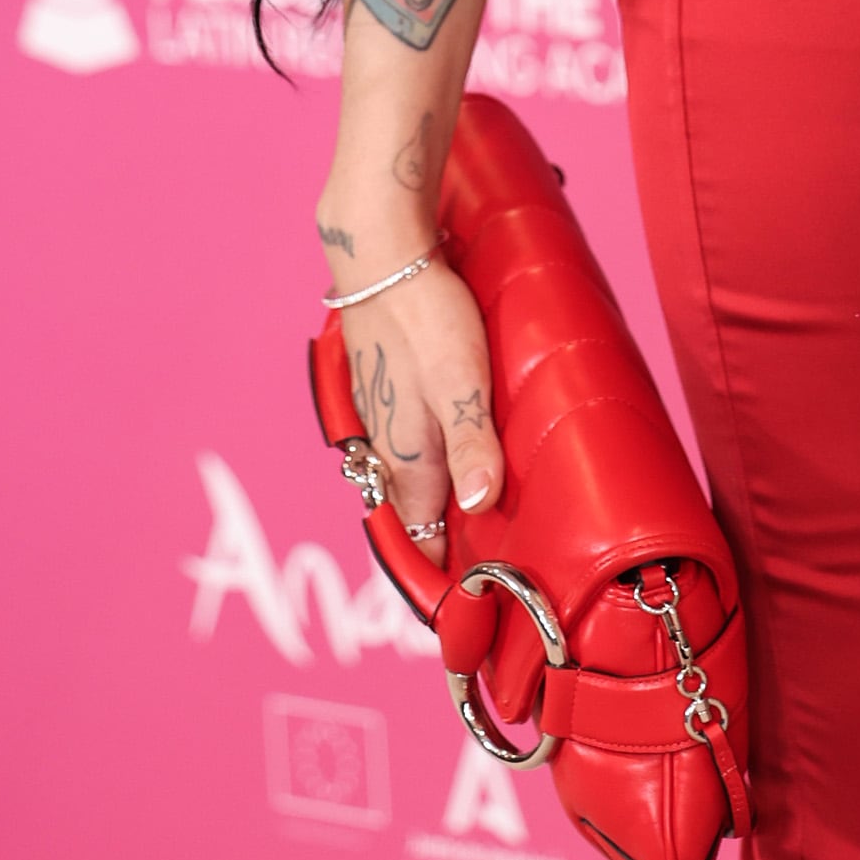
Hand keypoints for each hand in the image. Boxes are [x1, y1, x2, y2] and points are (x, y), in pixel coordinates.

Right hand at [338, 258, 501, 564]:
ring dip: (431, 496)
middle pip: (413, 509)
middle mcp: (388, 445)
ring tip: (466, 512)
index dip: (442, 569)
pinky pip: (402, 439)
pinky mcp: (382, 385)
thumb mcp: (463, 382)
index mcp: (409, 456)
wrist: (380, 257)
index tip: (467, 602)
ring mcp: (381, 414)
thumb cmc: (427, 318)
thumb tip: (480, 507)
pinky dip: (423, 457)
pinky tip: (443, 445)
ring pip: (406, 473)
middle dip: (439, 537)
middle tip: (479, 562)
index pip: (421, 535)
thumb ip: (472, 443)